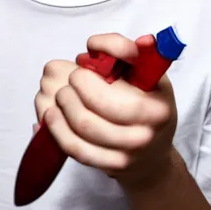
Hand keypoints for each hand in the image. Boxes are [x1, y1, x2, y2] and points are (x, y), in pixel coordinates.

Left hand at [43, 33, 176, 186]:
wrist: (152, 156)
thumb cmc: (148, 107)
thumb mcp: (148, 76)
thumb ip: (128, 54)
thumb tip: (100, 43)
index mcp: (158, 98)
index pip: (131, 68)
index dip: (108, 49)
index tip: (91, 45)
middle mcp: (148, 125)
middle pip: (100, 101)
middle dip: (78, 83)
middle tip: (73, 77)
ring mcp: (130, 149)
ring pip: (85, 125)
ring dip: (64, 104)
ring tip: (62, 94)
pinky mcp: (111, 166)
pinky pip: (77, 148)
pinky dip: (58, 129)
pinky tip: (53, 115)